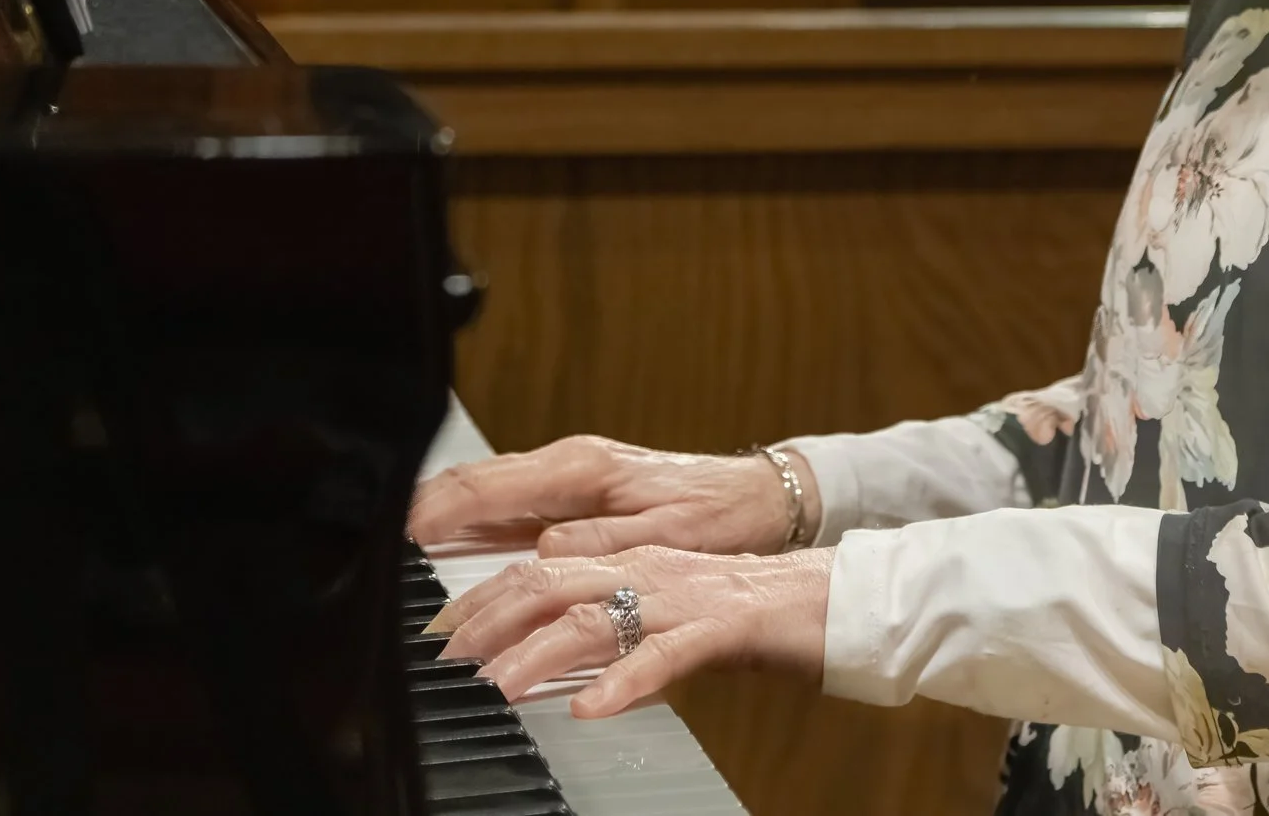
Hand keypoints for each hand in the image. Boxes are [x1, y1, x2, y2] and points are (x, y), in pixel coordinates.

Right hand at [408, 435, 816, 558]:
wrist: (754, 497)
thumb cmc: (716, 516)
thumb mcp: (663, 537)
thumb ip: (602, 542)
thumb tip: (546, 551)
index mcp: (584, 470)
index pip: (490, 485)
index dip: (438, 510)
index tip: (398, 534)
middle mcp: (570, 464)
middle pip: (475, 482)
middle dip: (423, 508)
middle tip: (377, 546)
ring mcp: (569, 475)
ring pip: (486, 489)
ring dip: (442, 515)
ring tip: (396, 549)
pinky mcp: (575, 491)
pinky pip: (509, 502)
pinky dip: (472, 519)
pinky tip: (450, 543)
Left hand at [428, 544, 832, 713]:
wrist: (830, 598)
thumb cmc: (750, 613)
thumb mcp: (665, 614)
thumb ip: (611, 625)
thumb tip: (551, 656)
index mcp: (632, 562)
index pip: (538, 569)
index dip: (482, 600)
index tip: (438, 636)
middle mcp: (648, 570)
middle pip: (550, 582)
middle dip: (489, 620)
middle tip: (447, 661)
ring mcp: (684, 595)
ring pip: (596, 616)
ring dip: (538, 654)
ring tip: (498, 688)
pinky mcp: (723, 626)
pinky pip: (666, 654)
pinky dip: (623, 680)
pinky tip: (592, 706)